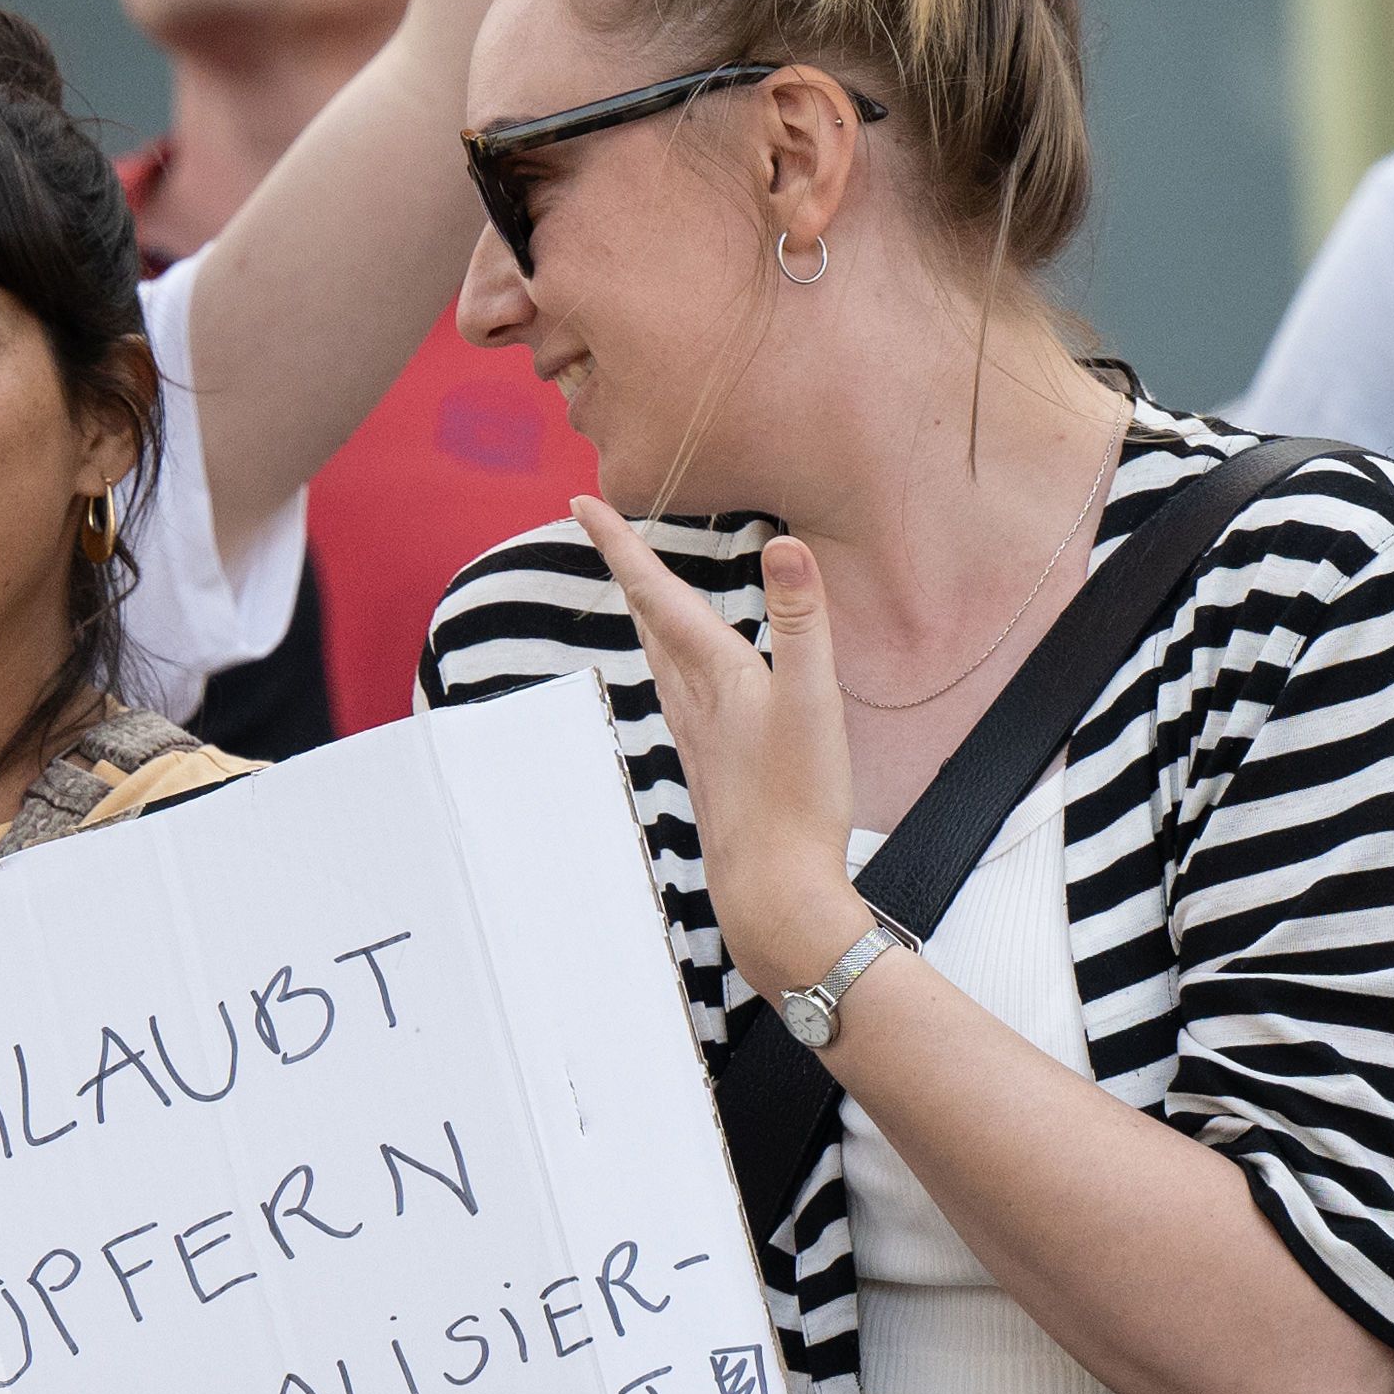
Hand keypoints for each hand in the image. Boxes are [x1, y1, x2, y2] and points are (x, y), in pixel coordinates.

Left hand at [577, 498, 863, 1001]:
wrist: (775, 891)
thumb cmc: (797, 799)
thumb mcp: (812, 699)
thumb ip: (801, 620)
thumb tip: (785, 544)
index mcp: (711, 674)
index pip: (655, 592)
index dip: (619, 543)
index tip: (581, 502)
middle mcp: (691, 699)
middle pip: (648, 619)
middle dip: (628, 568)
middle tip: (605, 529)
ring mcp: (696, 734)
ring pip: (659, 657)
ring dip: (647, 613)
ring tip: (640, 588)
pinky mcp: (711, 762)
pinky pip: (679, 692)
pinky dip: (672, 660)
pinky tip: (687, 677)